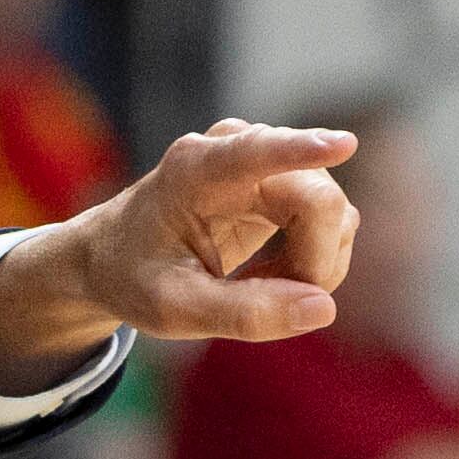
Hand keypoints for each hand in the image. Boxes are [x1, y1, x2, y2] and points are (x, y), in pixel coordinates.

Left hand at [0, 120, 358, 390]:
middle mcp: (239, 148)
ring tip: (253, 286)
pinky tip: (267, 275)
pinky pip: (331, 220)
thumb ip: (242, 313)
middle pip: (318, 201)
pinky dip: (310, 260)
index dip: (303, 150)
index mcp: (194, 169)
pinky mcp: (288, 181)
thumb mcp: (173, 310)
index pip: (256, 153)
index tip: (344, 145)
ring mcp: (270, 160)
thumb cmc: (135, 277)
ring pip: (333, 213)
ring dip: (310, 265)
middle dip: (311, 263)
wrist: (114, 256)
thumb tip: (323, 308)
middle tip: (265, 303)